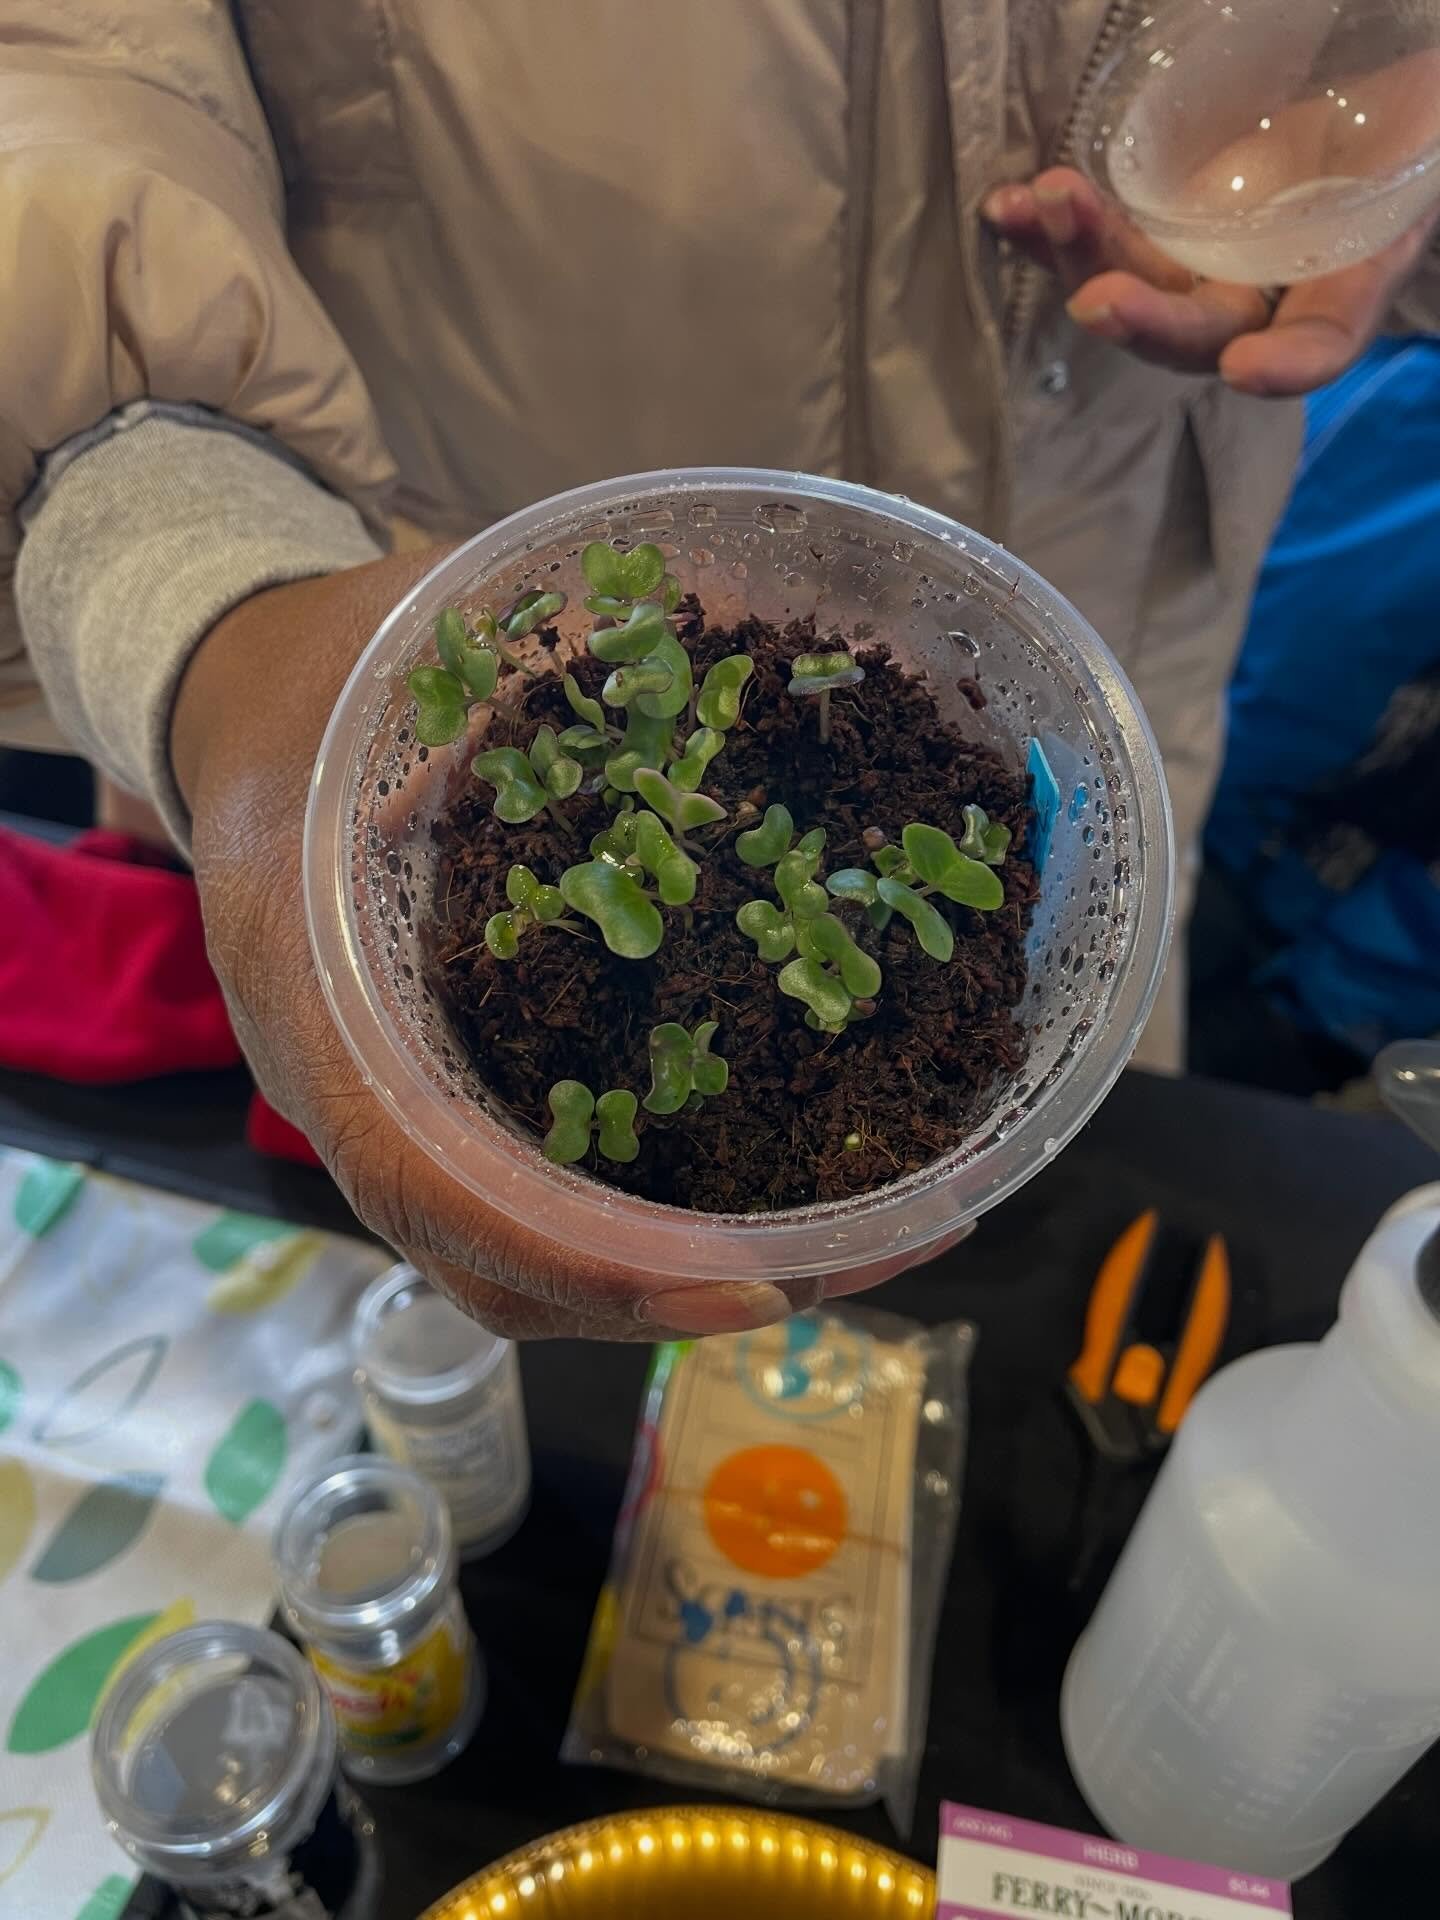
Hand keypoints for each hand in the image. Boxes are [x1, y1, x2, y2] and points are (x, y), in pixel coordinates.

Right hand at [172, 553, 964, 1337]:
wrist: (254, 711)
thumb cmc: (332, 674)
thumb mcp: (417, 632)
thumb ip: (556, 645)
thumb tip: (742, 632)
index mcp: (305, 970)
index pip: (420, 1171)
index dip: (573, 1244)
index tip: (733, 1274)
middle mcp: (344, 1079)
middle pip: (494, 1263)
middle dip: (669, 1290)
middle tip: (842, 1264)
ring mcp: (390, 1106)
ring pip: (524, 1259)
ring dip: (680, 1279)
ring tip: (851, 1245)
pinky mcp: (447, 1098)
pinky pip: (542, 1200)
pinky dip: (659, 1225)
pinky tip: (782, 1189)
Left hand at [984, 165, 1435, 396]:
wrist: (1361, 102)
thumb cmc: (1403, 137)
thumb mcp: (1418, 158)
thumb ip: (1403, 187)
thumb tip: (1395, 180)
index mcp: (1337, 291)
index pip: (1319, 343)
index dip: (1287, 362)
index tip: (1245, 365)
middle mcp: (1258, 301)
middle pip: (1196, 331)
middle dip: (1145, 318)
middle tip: (1100, 301)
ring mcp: (1197, 271)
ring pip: (1130, 285)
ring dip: (1079, 254)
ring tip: (1045, 203)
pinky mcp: (1150, 235)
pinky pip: (1094, 240)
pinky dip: (1045, 230)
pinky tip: (1004, 209)